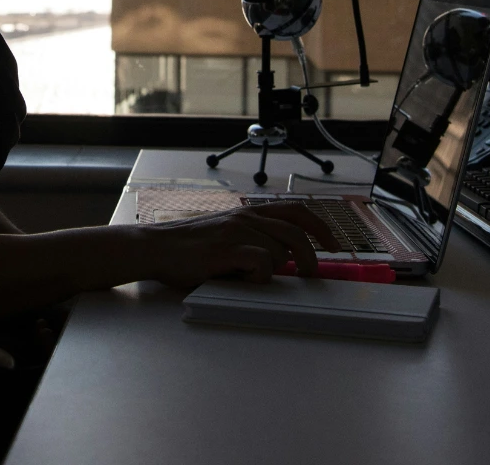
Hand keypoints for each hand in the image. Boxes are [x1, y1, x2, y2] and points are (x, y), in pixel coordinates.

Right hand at [139, 203, 340, 286]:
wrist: (156, 248)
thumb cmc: (189, 248)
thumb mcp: (226, 235)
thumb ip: (252, 239)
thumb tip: (283, 258)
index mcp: (248, 213)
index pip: (295, 212)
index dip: (320, 227)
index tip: (333, 244)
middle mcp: (245, 218)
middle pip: (296, 233)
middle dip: (310, 256)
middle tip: (310, 274)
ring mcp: (236, 232)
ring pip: (279, 251)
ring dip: (274, 269)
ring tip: (253, 276)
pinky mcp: (227, 249)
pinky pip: (262, 263)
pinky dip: (260, 275)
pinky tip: (244, 278)